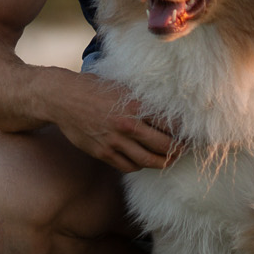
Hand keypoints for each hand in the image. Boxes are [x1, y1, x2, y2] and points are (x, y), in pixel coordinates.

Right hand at [43, 70, 177, 172]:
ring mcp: (114, 141)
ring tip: (168, 159)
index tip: (190, 134)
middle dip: (178, 151)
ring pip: (148, 161)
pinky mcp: (103, 153)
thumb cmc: (93, 89)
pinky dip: (139, 165)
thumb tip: (165, 110)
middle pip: (164, 146)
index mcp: (135, 106)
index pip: (169, 124)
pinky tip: (142, 159)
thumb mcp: (121, 88)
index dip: (183, 132)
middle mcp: (127, 125)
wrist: (62, 98)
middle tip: (183, 150)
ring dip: (162, 162)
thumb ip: (141, 101)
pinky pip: (128, 166)